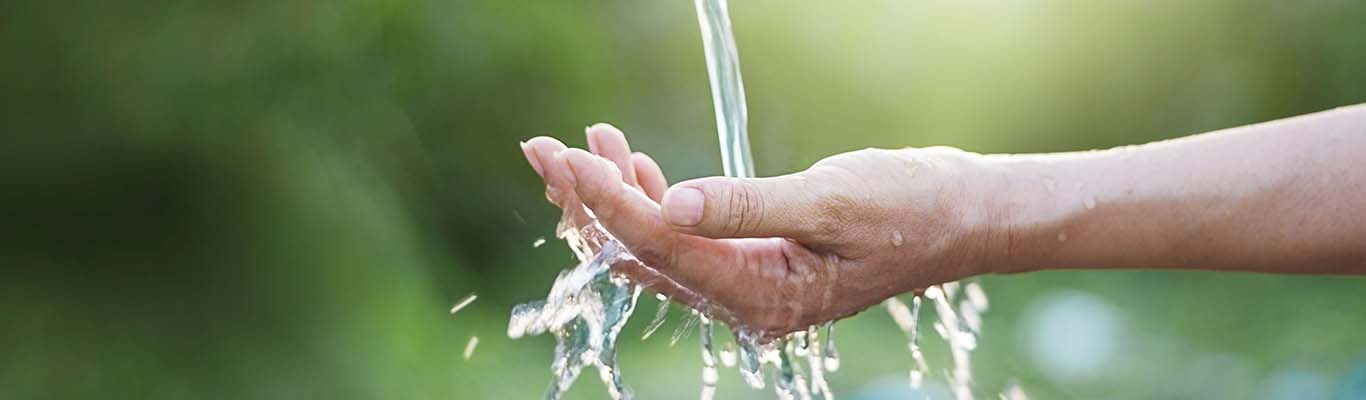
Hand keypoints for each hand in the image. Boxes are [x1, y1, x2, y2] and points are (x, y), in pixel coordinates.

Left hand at [522, 124, 1003, 336]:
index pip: (660, 248)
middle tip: (542, 149)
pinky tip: (632, 162)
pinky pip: (682, 239)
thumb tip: (669, 204)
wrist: (962, 216)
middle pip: (640, 256)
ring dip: (615, 195)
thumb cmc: (911, 207)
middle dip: (588, 202)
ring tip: (585, 142)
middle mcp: (744, 302)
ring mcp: (745, 285)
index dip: (605, 202)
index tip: (561, 157)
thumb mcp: (832, 201)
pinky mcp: (751, 262)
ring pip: (654, 248)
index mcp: (762, 297)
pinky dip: (651, 199)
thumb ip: (747, 205)